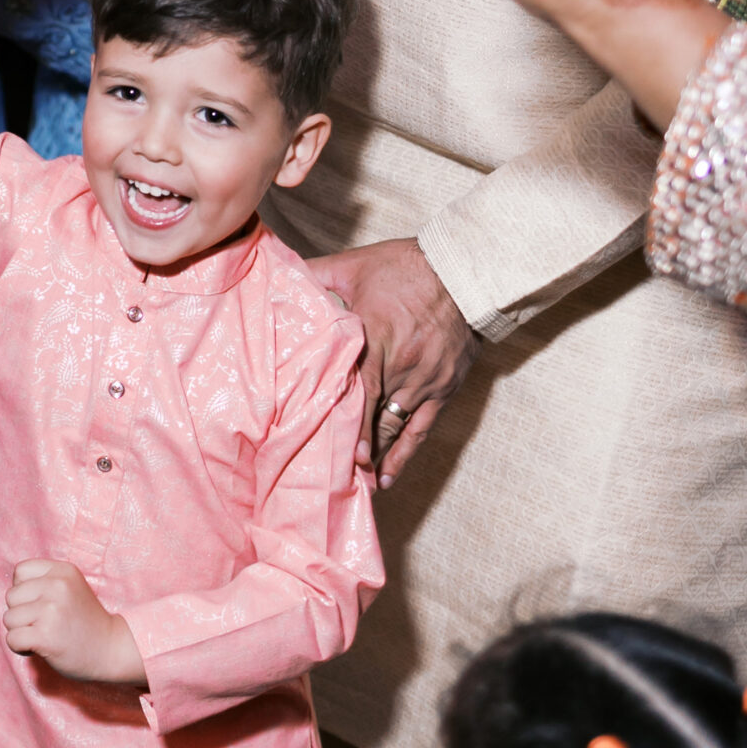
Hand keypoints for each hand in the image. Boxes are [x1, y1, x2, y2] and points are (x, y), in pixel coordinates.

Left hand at [3, 560, 144, 686]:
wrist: (112, 649)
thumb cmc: (85, 622)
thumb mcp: (70, 588)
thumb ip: (44, 583)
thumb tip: (10, 593)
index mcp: (62, 570)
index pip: (20, 571)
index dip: (24, 592)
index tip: (42, 605)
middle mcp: (57, 585)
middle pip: (11, 596)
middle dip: (21, 614)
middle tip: (45, 625)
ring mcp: (51, 610)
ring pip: (9, 619)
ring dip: (21, 632)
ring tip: (44, 636)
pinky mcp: (46, 635)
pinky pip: (12, 639)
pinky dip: (20, 648)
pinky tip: (39, 649)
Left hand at [308, 239, 474, 484]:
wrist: (462, 271)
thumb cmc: (405, 267)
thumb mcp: (357, 265)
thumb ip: (319, 274)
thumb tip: (284, 275)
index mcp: (377, 338)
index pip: (361, 391)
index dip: (352, 426)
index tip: (342, 453)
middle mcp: (402, 366)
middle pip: (376, 416)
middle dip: (358, 446)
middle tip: (334, 475)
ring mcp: (425, 380)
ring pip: (396, 427)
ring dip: (378, 455)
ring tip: (355, 482)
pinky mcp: (444, 387)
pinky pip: (423, 427)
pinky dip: (406, 452)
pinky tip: (390, 475)